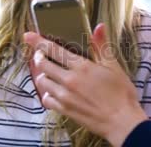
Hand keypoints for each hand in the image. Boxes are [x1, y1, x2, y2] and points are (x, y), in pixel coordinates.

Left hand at [23, 23, 148, 146]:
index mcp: (82, 67)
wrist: (122, 122)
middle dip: (38, 57)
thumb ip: (101, 46)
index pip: (53, 50)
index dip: (38, 41)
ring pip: (42, 81)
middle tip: (41, 54)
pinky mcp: (65, 110)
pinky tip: (54, 91)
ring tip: (49, 72)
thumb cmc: (121, 94)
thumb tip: (98, 27)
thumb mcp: (114, 66)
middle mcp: (70, 80)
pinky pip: (46, 99)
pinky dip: (47, 93)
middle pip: (42, 64)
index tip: (28, 36)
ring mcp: (65, 96)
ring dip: (43, 75)